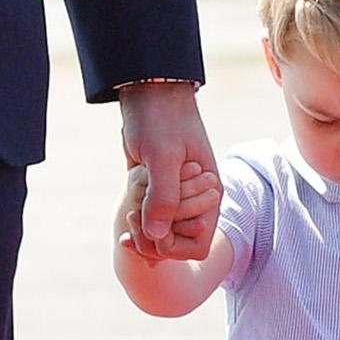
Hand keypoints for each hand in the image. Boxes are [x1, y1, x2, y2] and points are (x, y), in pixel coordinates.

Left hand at [119, 81, 216, 259]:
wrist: (149, 93)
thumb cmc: (161, 119)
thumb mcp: (162, 155)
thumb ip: (164, 197)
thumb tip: (157, 236)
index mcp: (209, 196)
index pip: (197, 247)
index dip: (173, 245)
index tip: (153, 224)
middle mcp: (196, 202)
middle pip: (177, 245)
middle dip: (154, 237)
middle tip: (134, 213)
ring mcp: (177, 197)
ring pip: (162, 234)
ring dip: (145, 227)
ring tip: (132, 207)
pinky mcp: (159, 190)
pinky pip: (152, 218)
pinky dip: (140, 218)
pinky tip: (129, 208)